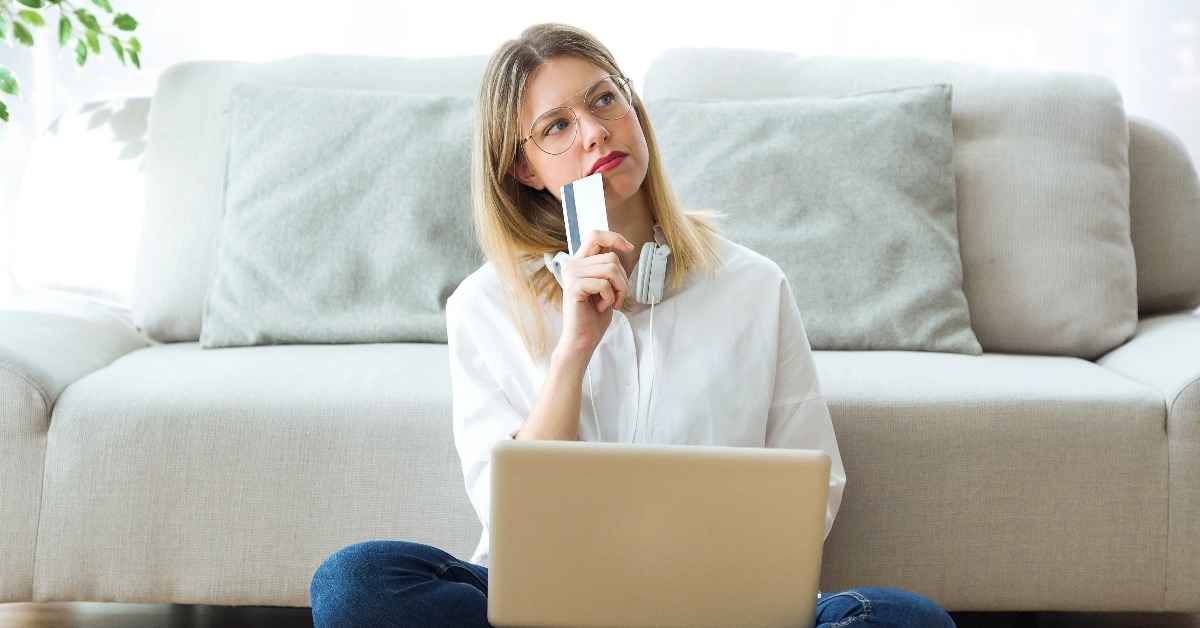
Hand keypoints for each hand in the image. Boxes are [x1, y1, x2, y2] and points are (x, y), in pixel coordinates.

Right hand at [556, 230, 633, 362]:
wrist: (583, 339)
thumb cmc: (595, 315)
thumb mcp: (605, 285)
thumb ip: (607, 267)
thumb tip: (621, 248)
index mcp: (580, 262)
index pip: (596, 235)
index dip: (614, 237)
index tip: (629, 248)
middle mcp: (572, 265)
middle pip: (611, 257)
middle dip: (623, 280)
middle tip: (617, 298)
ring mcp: (571, 274)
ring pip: (610, 269)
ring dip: (618, 290)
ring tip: (610, 303)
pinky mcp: (574, 286)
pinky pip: (603, 284)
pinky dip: (609, 298)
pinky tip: (600, 307)